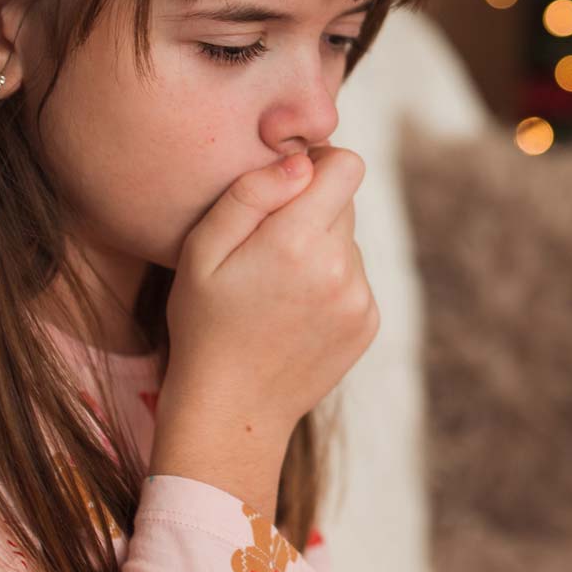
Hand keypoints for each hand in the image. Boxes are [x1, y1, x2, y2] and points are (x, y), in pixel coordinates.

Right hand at [156, 145, 374, 473]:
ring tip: (275, 287)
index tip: (287, 183)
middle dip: (311, 209)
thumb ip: (250, 194)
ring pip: (348, 241)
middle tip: (266, 246)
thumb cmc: (205, 324)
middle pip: (345, 202)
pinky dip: (330, 283)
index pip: (346, 165)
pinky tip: (293, 311)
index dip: (317, 164)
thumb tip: (302, 162)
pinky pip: (355, 277)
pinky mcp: (369, 322)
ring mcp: (361, 298)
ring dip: (319, 249)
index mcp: (298, 241)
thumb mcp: (202, 251)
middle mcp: (341, 268)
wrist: (232, 408)